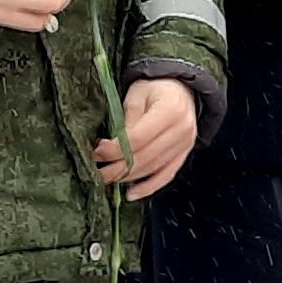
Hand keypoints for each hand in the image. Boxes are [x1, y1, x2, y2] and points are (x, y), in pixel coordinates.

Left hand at [95, 76, 199, 199]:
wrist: (180, 88)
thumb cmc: (155, 88)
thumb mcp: (136, 95)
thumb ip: (126, 120)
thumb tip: (108, 149)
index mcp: (170, 110)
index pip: (138, 138)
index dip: (114, 149)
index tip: (96, 151)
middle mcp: (181, 130)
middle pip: (144, 157)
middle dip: (116, 167)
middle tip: (95, 171)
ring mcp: (185, 145)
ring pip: (152, 169)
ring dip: (127, 177)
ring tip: (106, 178)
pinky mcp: (184, 154)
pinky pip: (165, 176)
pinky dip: (148, 187)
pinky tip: (131, 195)